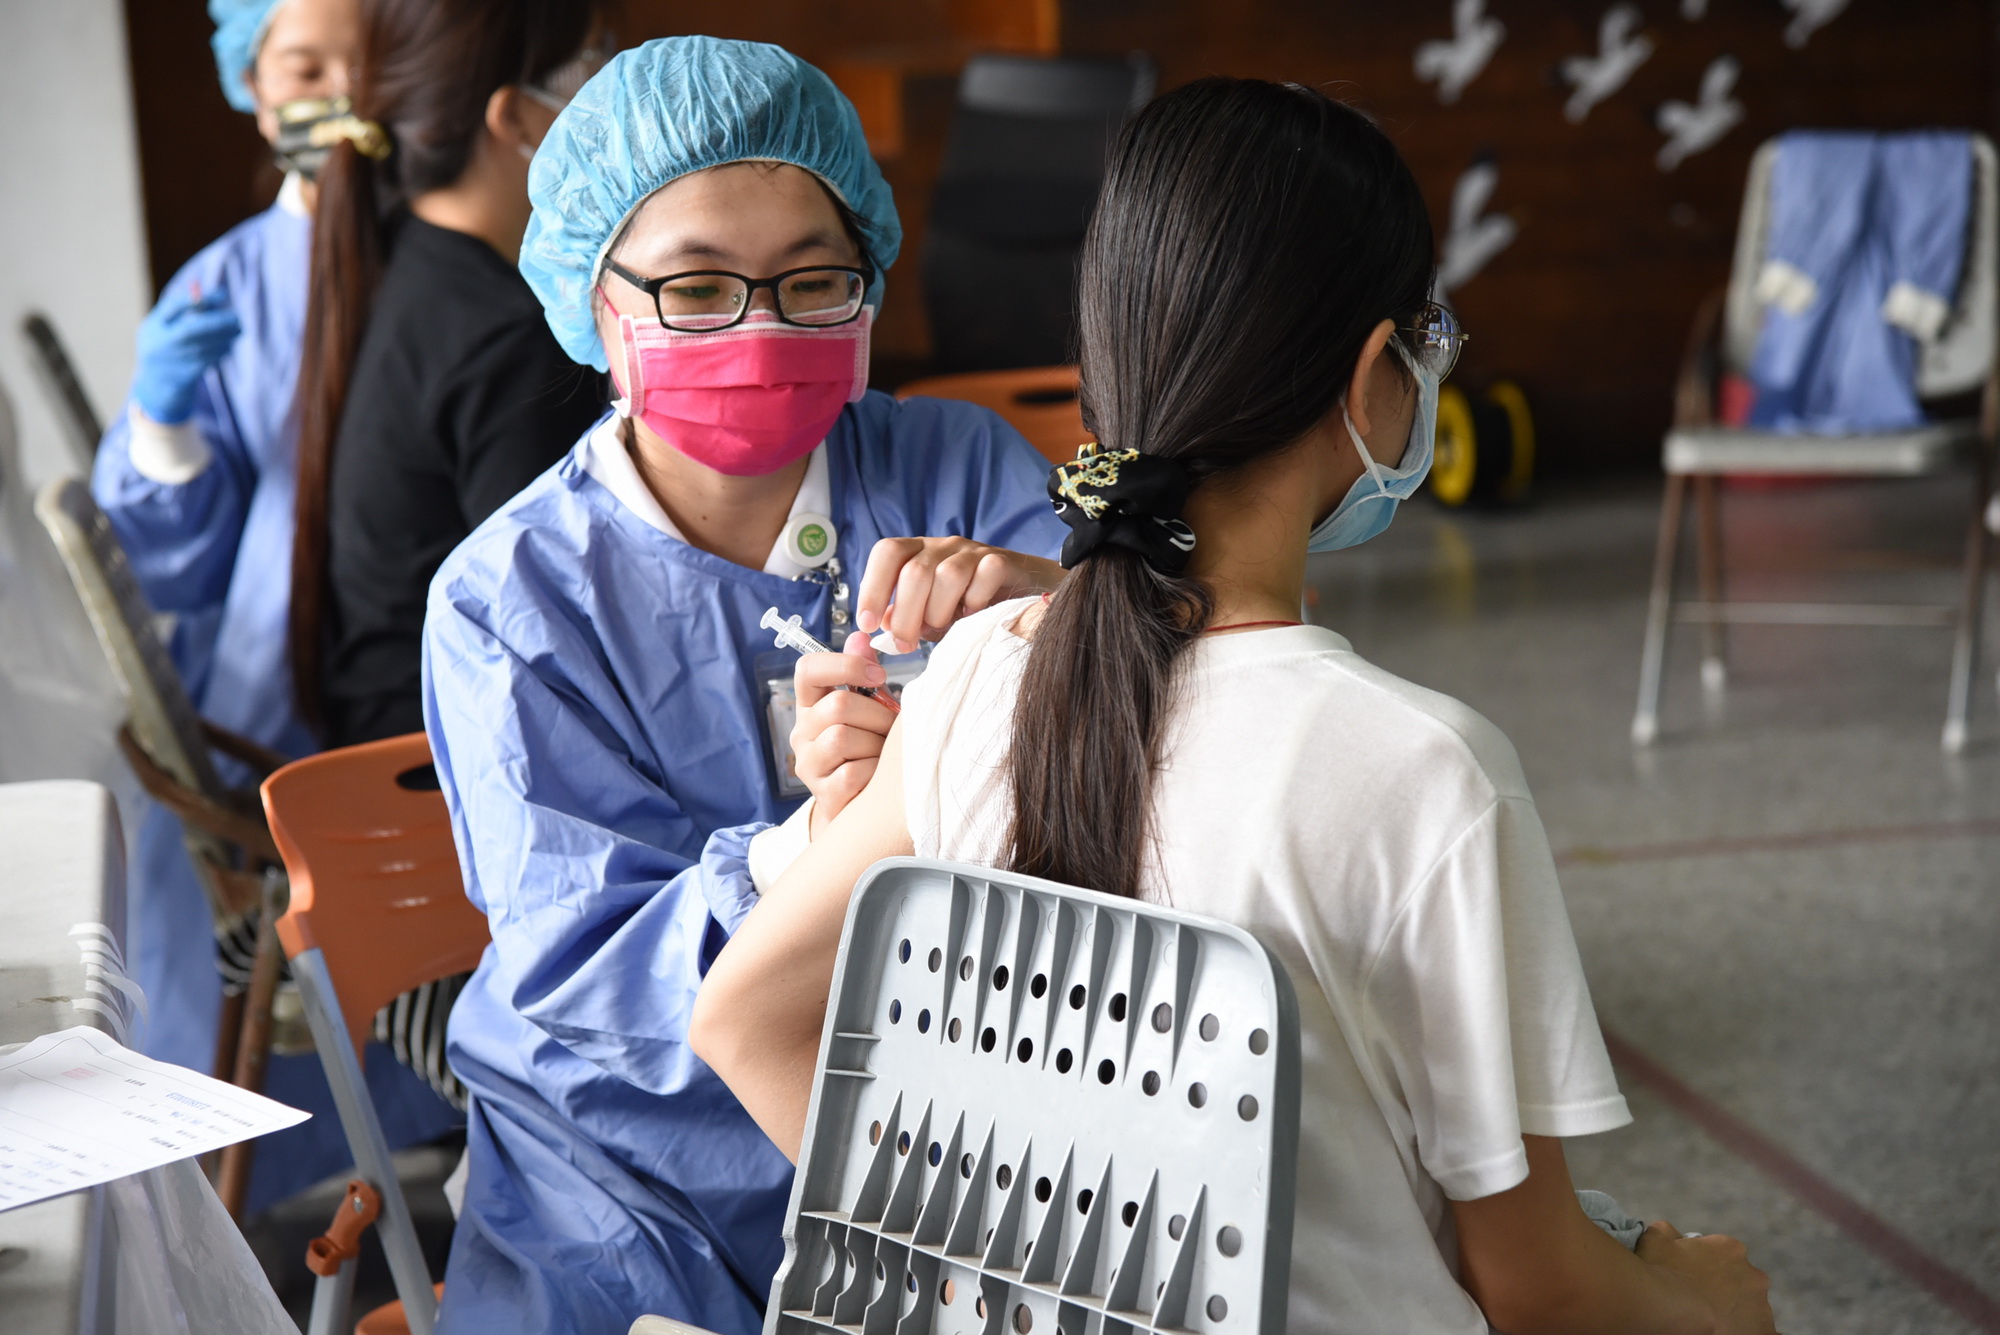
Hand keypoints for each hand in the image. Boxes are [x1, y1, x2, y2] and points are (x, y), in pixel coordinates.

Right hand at [132, 280, 241, 424]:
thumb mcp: (166, 325)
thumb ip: (187, 308)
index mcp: (152, 326)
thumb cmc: (167, 346)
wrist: (158, 385)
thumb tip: (220, 293)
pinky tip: (229, 345)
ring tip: (239, 330)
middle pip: (190, 330)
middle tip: (238, 317)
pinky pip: (209, 361)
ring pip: (204, 347)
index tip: (223, 294)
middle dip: (216, 322)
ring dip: (225, 337)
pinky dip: (222, 351)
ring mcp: (171, 362)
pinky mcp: (185, 377)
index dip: (200, 299)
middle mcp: (159, 344)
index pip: (174, 306)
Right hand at [791, 631, 895, 832]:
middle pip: (836, 705)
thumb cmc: (870, 748)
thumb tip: (861, 637)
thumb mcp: (868, 708)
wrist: (864, 806)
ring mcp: (809, 765)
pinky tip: (880, 776)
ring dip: (877, 744)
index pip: (807, 669)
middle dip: (876, 714)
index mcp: (810, 705)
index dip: (844, 664)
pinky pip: (853, 773)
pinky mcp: (823, 794)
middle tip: (891, 728)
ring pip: (843, 738)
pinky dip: (875, 772)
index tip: (878, 675)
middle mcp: (802, 733)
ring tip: (886, 753)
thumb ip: (863, 674)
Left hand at [855, 537, 1063, 653]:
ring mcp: (974, 552)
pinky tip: (976, 615)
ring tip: (942, 628)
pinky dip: (977, 602)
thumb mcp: (930, 612)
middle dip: (906, 614)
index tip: (867, 623)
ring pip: (948, 575)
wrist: (1024, 595)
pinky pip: (986, 575)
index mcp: (919, 553)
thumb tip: (882, 625)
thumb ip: (905, 617)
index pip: (888, 553)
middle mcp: (944, 547)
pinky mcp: (1003, 562)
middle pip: (915, 572)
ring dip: (940, 611)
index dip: (873, 587)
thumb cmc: (969, 606)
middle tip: (906, 644)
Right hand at [1637, 1221, 1776, 1333]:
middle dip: (1725, 1291)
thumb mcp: (1655, 1239)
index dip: (1706, 1269)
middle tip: (1702, 1303)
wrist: (1670, 1309)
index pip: (1723, 1256)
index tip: (1693, 1281)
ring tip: (1713, 1323)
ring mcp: (1761, 1306)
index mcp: (1731, 1249)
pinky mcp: (1765, 1332)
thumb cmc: (1661, 1273)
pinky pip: (1765, 1333)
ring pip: (1751, 1309)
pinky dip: (1752, 1332)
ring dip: (1737, 1313)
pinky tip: (1732, 1332)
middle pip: (1741, 1282)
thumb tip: (1671, 1233)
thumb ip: (1668, 1231)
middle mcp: (1753, 1275)